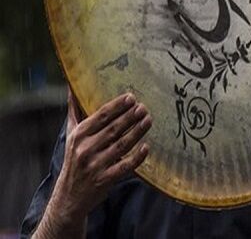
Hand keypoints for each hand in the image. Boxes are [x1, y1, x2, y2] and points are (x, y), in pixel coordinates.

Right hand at [50, 91, 150, 224]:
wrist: (68, 197)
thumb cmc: (73, 160)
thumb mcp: (71, 135)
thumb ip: (74, 111)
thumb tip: (72, 87)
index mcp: (78, 136)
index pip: (101, 116)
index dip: (117, 106)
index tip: (131, 97)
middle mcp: (85, 149)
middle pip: (113, 129)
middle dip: (130, 117)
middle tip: (144, 107)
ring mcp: (96, 165)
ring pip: (121, 145)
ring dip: (137, 131)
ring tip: (148, 120)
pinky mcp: (105, 179)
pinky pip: (124, 166)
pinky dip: (136, 157)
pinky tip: (147, 147)